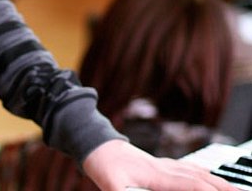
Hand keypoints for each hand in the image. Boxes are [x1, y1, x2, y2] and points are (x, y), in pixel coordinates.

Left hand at [82, 140, 237, 189]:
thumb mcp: (112, 187)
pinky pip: (188, 169)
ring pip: (197, 172)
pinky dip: (204, 174)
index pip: (191, 185)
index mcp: (157, 175)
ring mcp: (164, 164)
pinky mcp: (160, 164)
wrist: (97, 144)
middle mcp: (165, 168)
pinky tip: (209, 176)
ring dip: (217, 181)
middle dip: (223, 187)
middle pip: (201, 178)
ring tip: (235, 188)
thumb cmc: (104, 166)